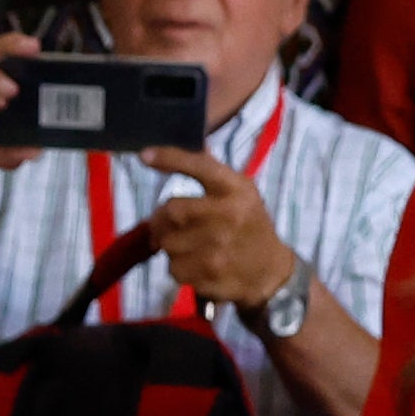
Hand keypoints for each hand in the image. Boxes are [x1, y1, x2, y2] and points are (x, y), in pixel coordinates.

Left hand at [133, 145, 300, 309]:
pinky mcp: (211, 274)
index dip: (170, 158)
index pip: (200, 166)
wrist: (269, 271)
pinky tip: (196, 264)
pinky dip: (178, 268)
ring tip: (190, 246)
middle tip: (167, 225)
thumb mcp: (240, 192)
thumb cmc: (248, 225)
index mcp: (236, 189)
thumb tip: (192, 141)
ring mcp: (219, 247)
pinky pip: (174, 269)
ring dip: (171, 245)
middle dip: (162, 220)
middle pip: (171, 210)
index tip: (144, 155)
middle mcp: (229, 215)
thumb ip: (213, 172)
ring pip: (168, 243)